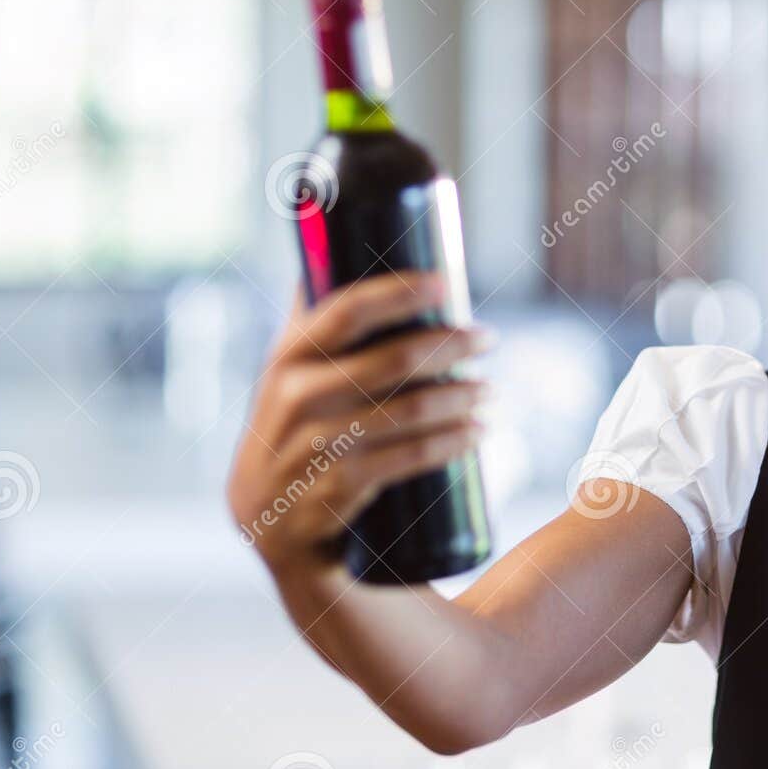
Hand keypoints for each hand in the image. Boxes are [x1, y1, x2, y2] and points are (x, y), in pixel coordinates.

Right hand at [225, 271, 492, 576]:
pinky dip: (450, 444)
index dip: (398, 291)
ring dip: (462, 399)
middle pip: (389, 360)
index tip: (447, 282)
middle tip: (488, 339)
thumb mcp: (296, 378)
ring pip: (406, 413)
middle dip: (451, 345)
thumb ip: (318, 322)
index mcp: (286, 358)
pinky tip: (477, 434)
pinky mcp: (329, 496)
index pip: (344, 310)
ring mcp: (307, 451)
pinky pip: (404, 461)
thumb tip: (336, 236)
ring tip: (491, 392)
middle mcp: (290, 400)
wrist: (275, 532)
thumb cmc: (302, 435)